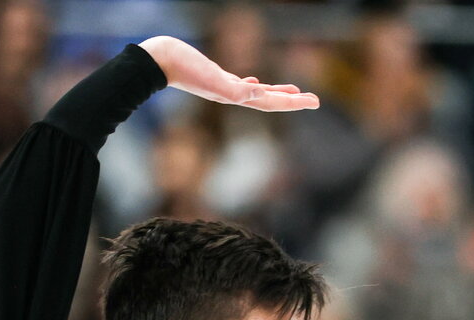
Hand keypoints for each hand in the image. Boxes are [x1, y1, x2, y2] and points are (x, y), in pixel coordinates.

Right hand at [139, 36, 318, 111]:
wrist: (157, 62)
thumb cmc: (184, 69)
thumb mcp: (212, 77)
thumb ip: (235, 89)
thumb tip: (259, 92)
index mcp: (235, 97)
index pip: (272, 103)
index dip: (295, 102)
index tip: (315, 101)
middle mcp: (232, 95)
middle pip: (270, 100)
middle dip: (293, 100)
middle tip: (315, 100)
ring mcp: (224, 87)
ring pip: (257, 93)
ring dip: (276, 93)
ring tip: (294, 92)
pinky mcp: (215, 77)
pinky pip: (240, 84)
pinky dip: (253, 85)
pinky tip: (256, 83)